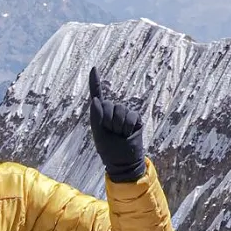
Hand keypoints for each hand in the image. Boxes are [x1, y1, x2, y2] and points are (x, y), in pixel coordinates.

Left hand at [88, 67, 146, 182]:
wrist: (124, 161)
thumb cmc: (109, 149)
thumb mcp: (98, 133)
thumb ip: (96, 116)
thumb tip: (96, 100)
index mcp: (100, 114)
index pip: (97, 95)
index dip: (95, 82)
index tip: (94, 68)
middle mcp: (113, 111)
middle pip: (108, 105)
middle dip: (107, 121)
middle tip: (111, 133)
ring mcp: (125, 114)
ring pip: (119, 111)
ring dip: (118, 126)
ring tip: (120, 135)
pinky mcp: (135, 118)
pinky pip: (130, 116)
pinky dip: (127, 127)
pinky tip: (128, 134)